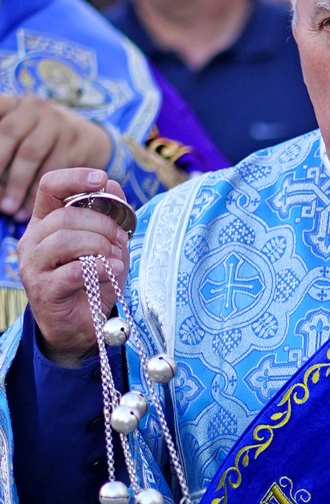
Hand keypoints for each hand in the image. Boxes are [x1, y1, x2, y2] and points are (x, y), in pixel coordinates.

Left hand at [0, 95, 111, 220]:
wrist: (92, 143)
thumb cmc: (45, 147)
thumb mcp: (21, 138)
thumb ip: (4, 150)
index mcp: (14, 104)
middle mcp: (34, 107)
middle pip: (8, 133)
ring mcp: (57, 121)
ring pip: (30, 153)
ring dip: (16, 184)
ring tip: (8, 208)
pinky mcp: (75, 140)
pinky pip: (53, 168)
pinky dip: (39, 192)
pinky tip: (30, 209)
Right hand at [17, 167, 131, 366]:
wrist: (81, 325)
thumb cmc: (93, 280)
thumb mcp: (107, 244)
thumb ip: (108, 216)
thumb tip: (113, 185)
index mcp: (46, 222)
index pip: (50, 187)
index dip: (74, 178)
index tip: (101, 179)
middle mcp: (33, 240)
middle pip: (65, 216)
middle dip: (102, 224)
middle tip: (121, 238)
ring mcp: (34, 265)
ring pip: (65, 240)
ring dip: (99, 245)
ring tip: (116, 257)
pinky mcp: (43, 290)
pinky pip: (72, 271)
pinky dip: (98, 268)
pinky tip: (111, 271)